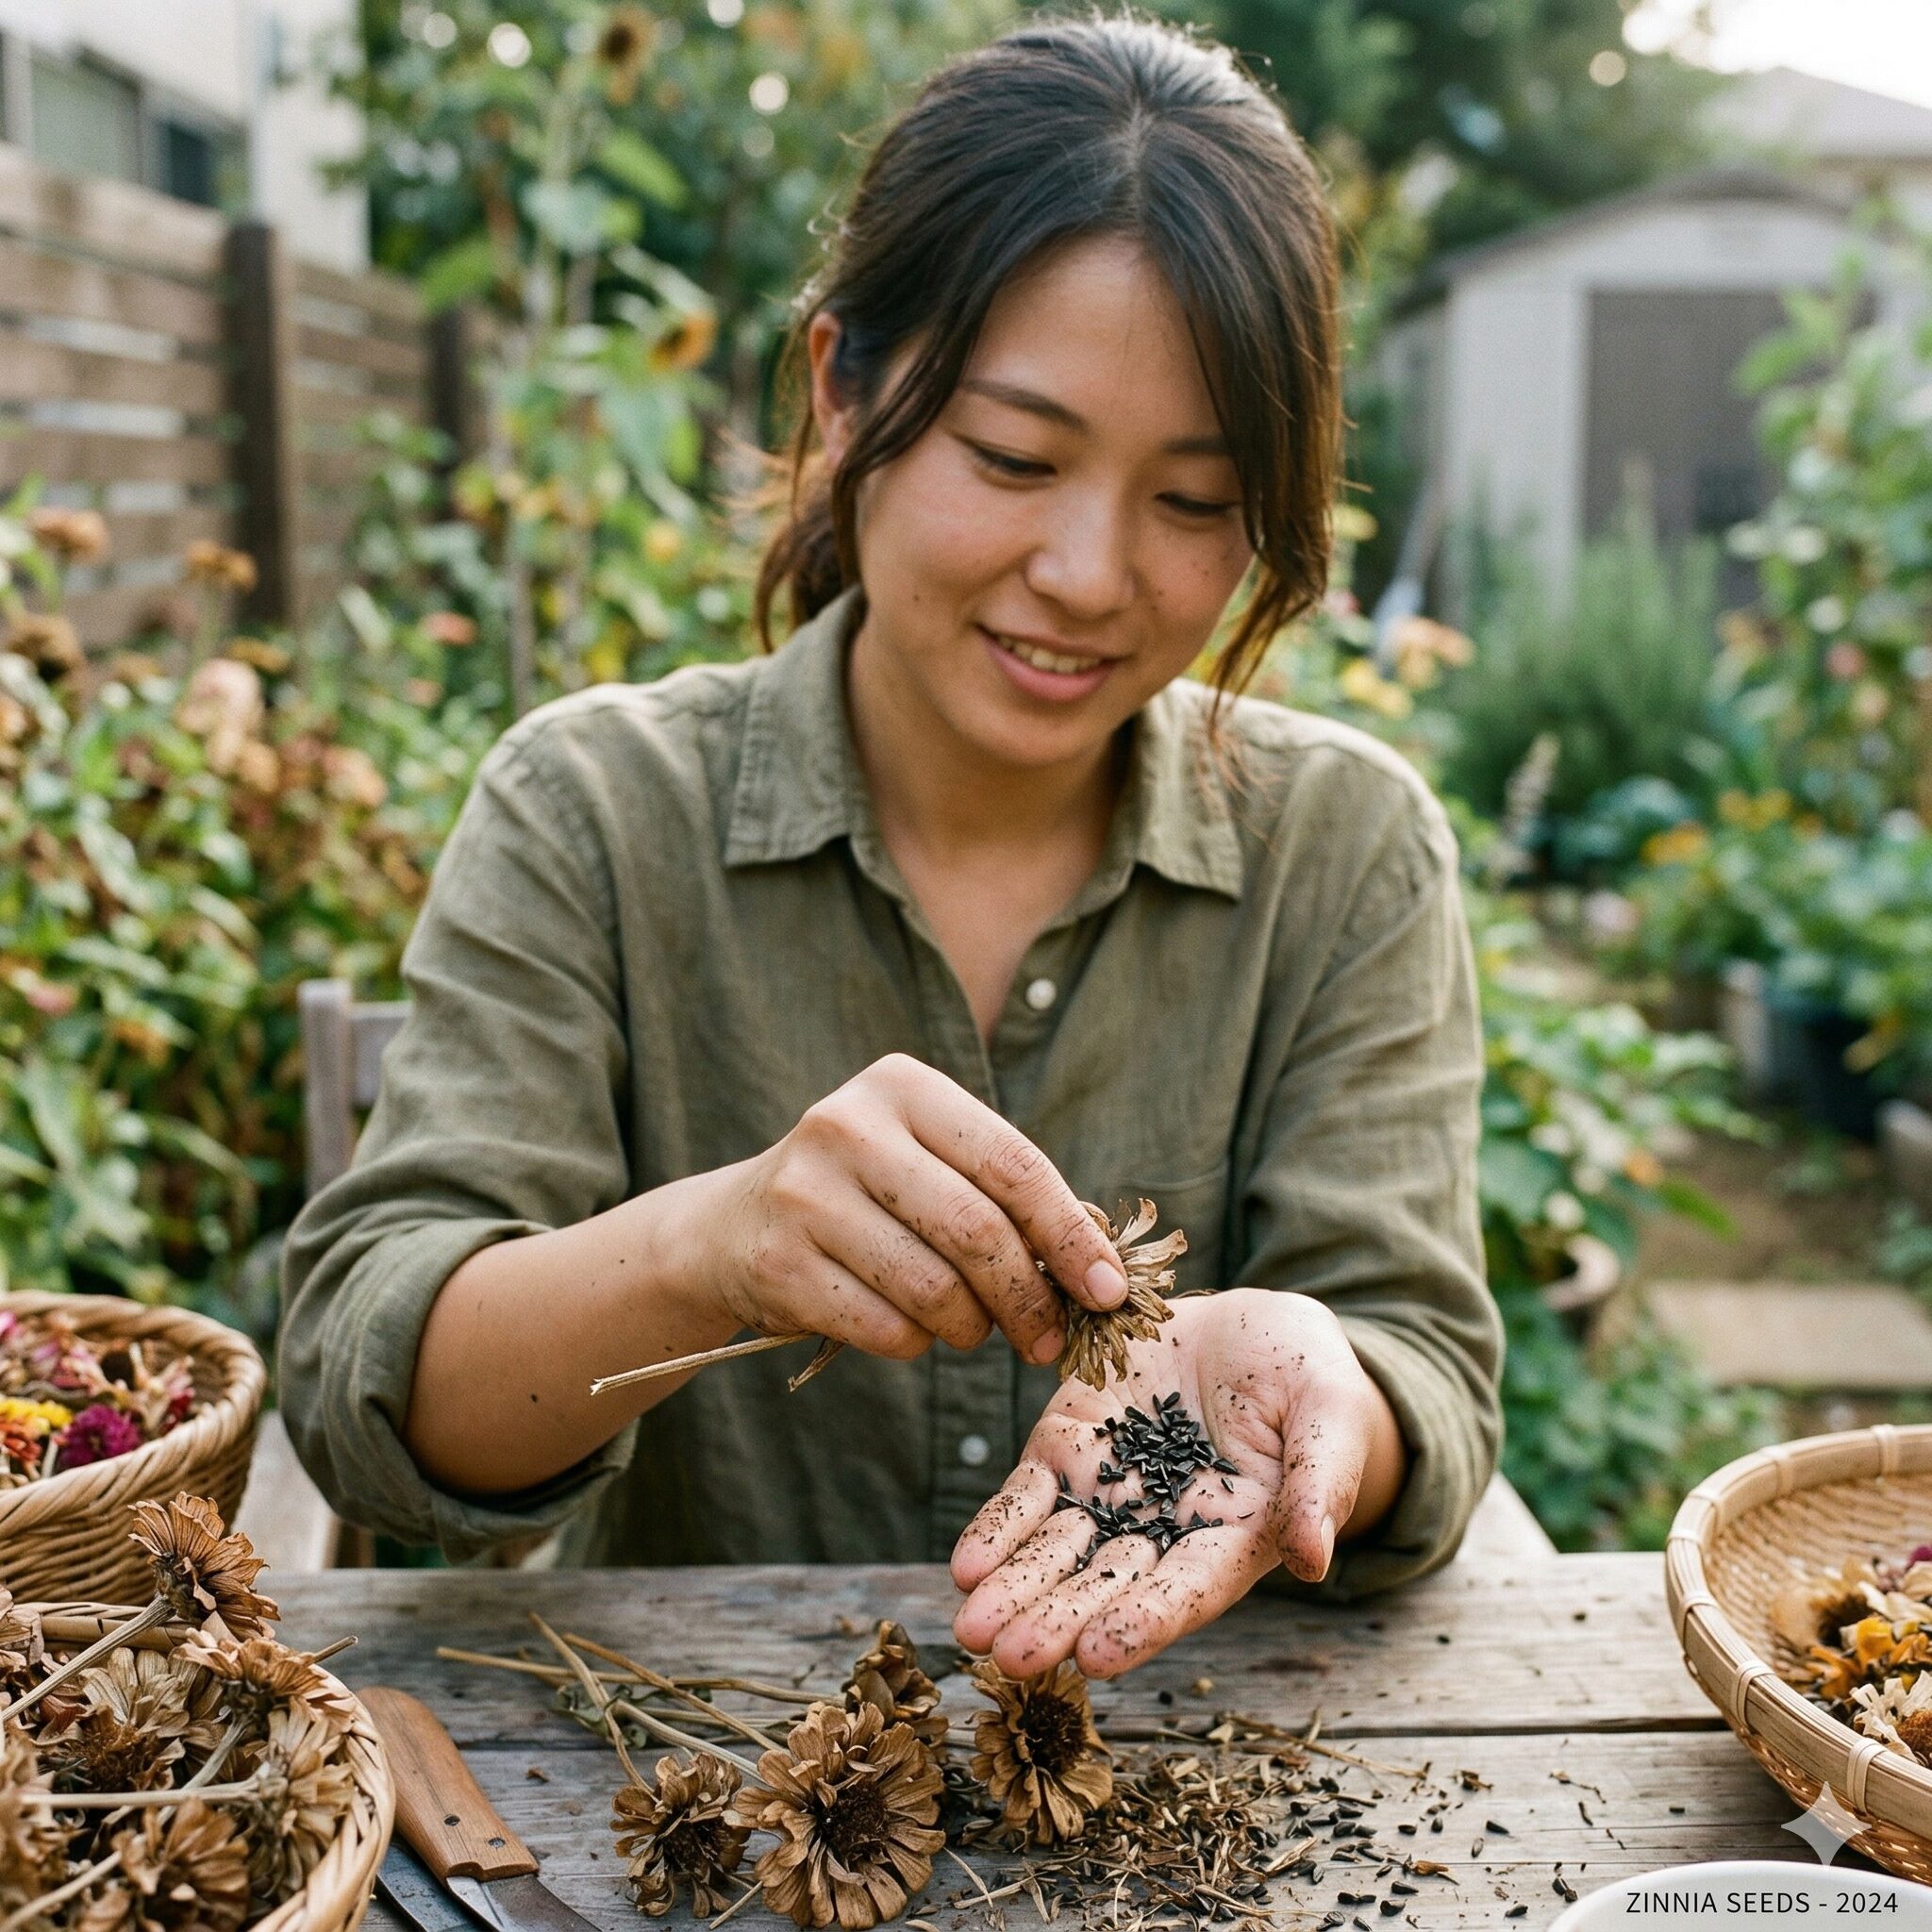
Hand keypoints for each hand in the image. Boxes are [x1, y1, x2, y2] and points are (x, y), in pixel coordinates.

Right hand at [702, 1053, 1128, 1366]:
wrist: (731, 1227)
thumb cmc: (865, 1195)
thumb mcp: (926, 1161)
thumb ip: (1004, 1193)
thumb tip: (1098, 1267)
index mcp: (902, 1086)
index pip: (1014, 1164)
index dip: (1071, 1236)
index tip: (1107, 1291)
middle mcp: (847, 1127)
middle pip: (978, 1232)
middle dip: (1028, 1299)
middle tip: (1048, 1339)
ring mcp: (805, 1194)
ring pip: (934, 1289)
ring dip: (972, 1328)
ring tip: (971, 1328)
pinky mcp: (779, 1263)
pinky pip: (886, 1328)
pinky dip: (916, 1344)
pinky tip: (908, 1327)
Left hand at [950, 1288, 1402, 1677]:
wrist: (1254, 1326)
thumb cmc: (1310, 1380)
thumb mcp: (1331, 1419)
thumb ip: (1320, 1484)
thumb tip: (1314, 1558)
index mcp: (1234, 1538)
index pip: (1187, 1590)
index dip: (1144, 1621)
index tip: (1099, 1655)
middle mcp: (1164, 1529)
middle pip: (1108, 1585)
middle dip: (1058, 1621)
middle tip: (1012, 1658)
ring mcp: (1112, 1488)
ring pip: (1057, 1549)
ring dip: (1015, 1590)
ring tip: (972, 1628)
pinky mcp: (1072, 1442)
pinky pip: (1029, 1492)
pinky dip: (998, 1528)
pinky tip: (967, 1566)